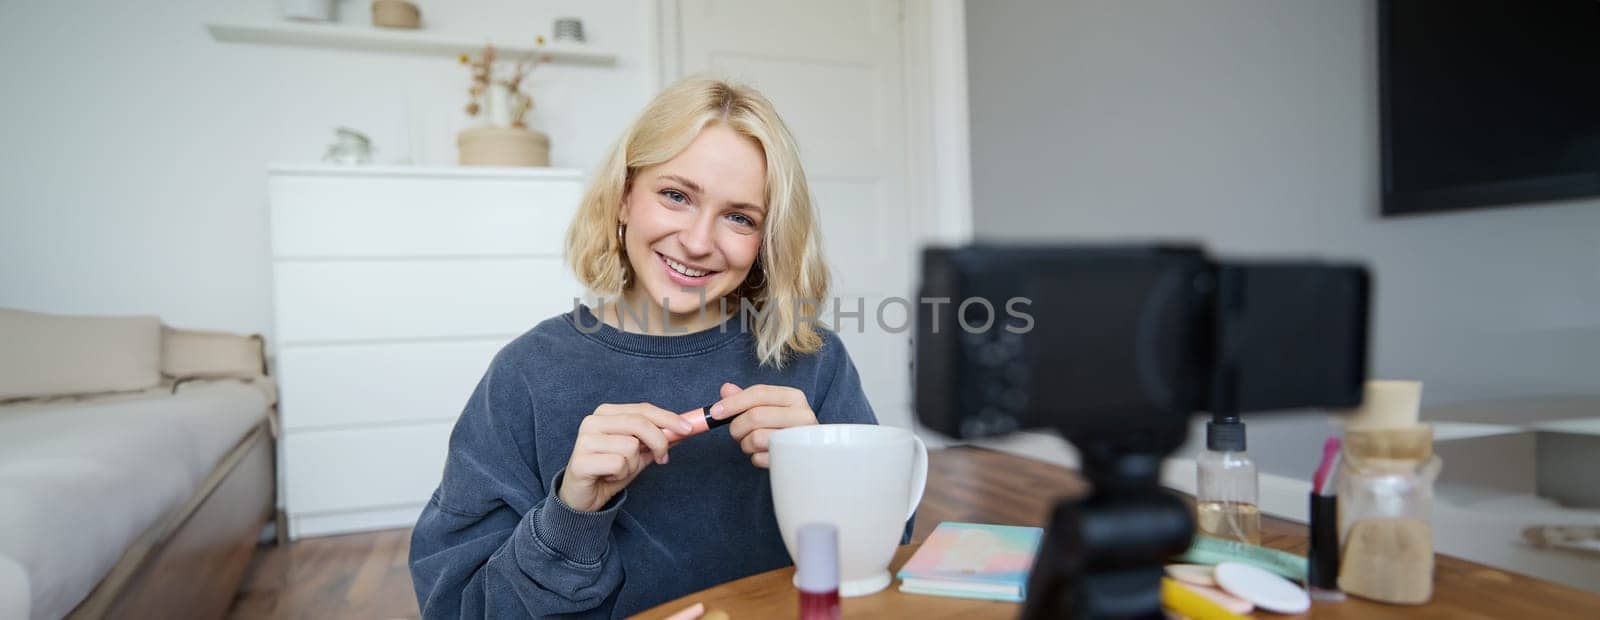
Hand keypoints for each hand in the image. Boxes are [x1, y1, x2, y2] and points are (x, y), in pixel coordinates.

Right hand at [559, 403, 693, 511]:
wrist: (583, 497)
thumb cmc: (611, 470)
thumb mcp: (639, 453)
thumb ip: (658, 439)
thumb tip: (684, 430)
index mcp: (607, 413)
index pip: (643, 409)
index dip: (668, 418)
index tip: (688, 429)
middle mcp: (593, 421)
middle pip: (640, 423)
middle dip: (659, 442)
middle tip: (662, 459)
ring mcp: (585, 440)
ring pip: (631, 446)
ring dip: (633, 464)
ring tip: (619, 469)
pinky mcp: (581, 460)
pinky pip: (618, 464)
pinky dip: (620, 474)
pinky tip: (608, 476)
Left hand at [712, 382, 816, 467]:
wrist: (808, 456)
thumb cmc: (782, 428)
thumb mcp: (767, 408)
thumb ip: (745, 398)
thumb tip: (726, 389)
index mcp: (794, 397)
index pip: (759, 393)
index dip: (733, 402)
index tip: (714, 412)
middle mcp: (802, 415)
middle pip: (755, 416)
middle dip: (737, 427)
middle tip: (736, 433)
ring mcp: (801, 439)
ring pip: (756, 438)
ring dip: (745, 444)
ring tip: (752, 444)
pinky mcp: (795, 459)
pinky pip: (760, 458)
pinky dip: (754, 458)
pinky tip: (763, 454)